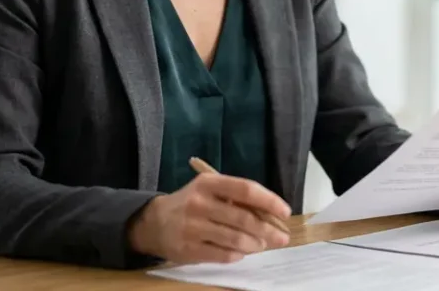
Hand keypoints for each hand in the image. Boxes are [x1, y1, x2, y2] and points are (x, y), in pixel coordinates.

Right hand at [127, 172, 291, 263]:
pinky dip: (237, 255)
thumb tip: (271, 215)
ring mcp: (192, 227)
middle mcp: (199, 203)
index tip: (285, 212)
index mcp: (209, 183)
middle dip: (268, 230)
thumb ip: (237, 198)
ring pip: (235, 239)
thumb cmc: (192, 203)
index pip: (246, 189)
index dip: (269, 201)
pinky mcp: (187, 249)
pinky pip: (223, 255)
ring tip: (261, 245)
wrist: (153, 223)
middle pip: (244, 219)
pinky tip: (240, 252)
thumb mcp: (210, 190)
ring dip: (255, 245)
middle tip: (281, 238)